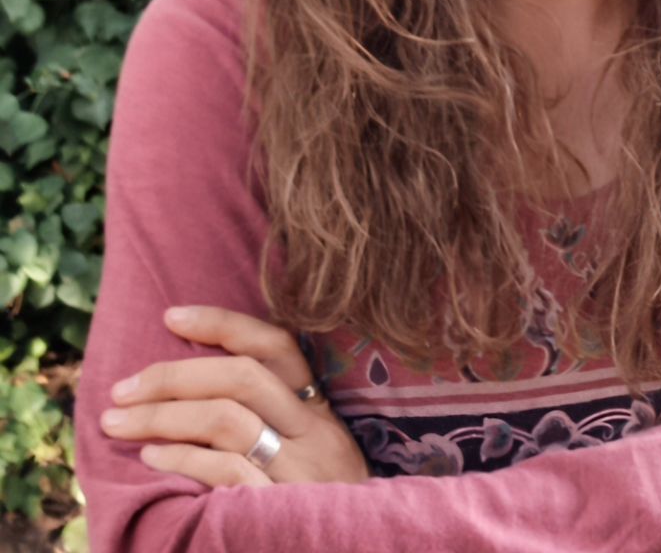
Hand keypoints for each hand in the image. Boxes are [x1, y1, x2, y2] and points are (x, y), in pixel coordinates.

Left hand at [100, 305, 369, 488]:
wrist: (356, 546)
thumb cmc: (319, 502)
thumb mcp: (310, 452)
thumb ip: (272, 419)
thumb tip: (196, 385)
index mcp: (317, 409)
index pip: (276, 346)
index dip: (223, 324)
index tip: (172, 317)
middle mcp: (312, 431)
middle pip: (243, 377)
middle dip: (174, 375)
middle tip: (122, 389)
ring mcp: (298, 469)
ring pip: (228, 419)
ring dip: (163, 416)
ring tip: (119, 422)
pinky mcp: (279, 507)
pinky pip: (226, 470)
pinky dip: (183, 458)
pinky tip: (152, 457)